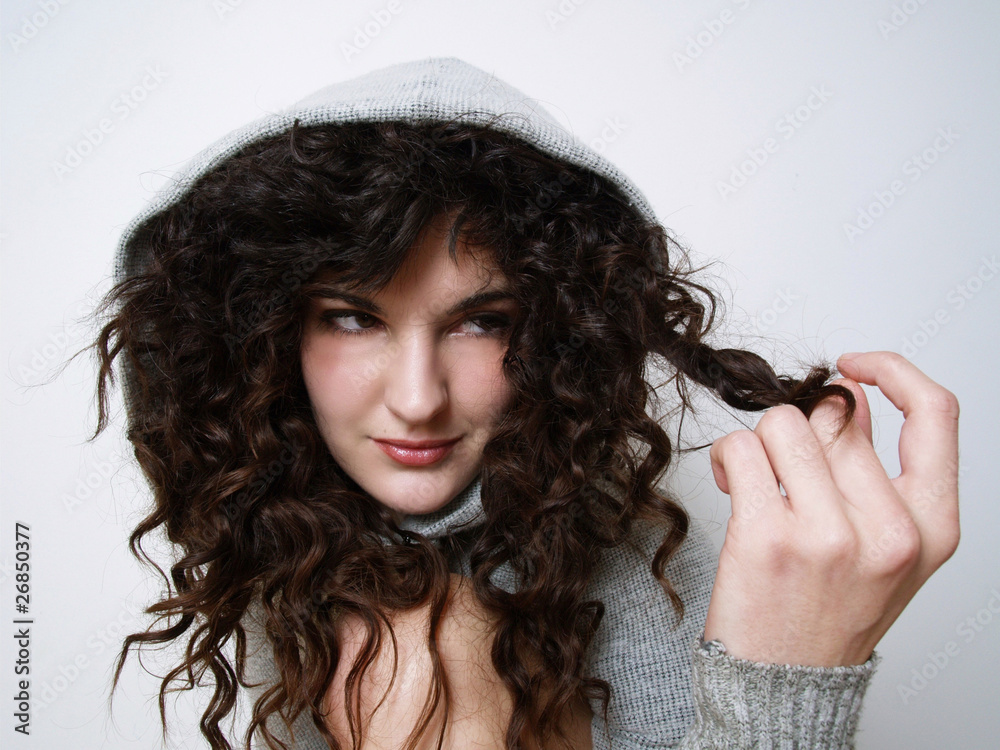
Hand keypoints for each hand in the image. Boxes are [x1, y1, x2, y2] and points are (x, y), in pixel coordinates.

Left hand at [702, 351, 959, 666]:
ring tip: (758, 480)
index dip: (894, 372)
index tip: (853, 367)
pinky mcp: (768, 537)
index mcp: (930, 528)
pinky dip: (727, 456)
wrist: (785, 683)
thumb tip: (850, 396)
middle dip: (801, 433)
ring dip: (761, 443)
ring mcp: (829, 534)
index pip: (936, 414)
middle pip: (835, 416)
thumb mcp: (882, 548)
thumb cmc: (829, 612)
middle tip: (786, 473)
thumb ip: (872, 471)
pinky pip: (740, 448)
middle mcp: (889, 531)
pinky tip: (732, 483)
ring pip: (783, 423)